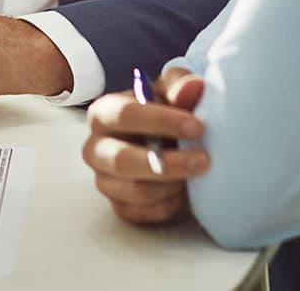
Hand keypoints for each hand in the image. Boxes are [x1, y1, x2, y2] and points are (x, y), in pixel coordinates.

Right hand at [82, 67, 209, 223]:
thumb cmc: (162, 110)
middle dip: (168, 163)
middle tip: (204, 160)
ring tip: (197, 174)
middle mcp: (95, 148)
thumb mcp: (170, 91)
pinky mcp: (120, 207)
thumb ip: (180, 86)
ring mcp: (105, 180)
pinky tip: (185, 190)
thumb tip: (194, 87)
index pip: (124, 115)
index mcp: (102, 113)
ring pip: (137, 191)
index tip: (197, 127)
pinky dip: (171, 204)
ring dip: (173, 184)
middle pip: (123, 160)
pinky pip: (147, 213)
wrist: (161, 140)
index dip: (161, 121)